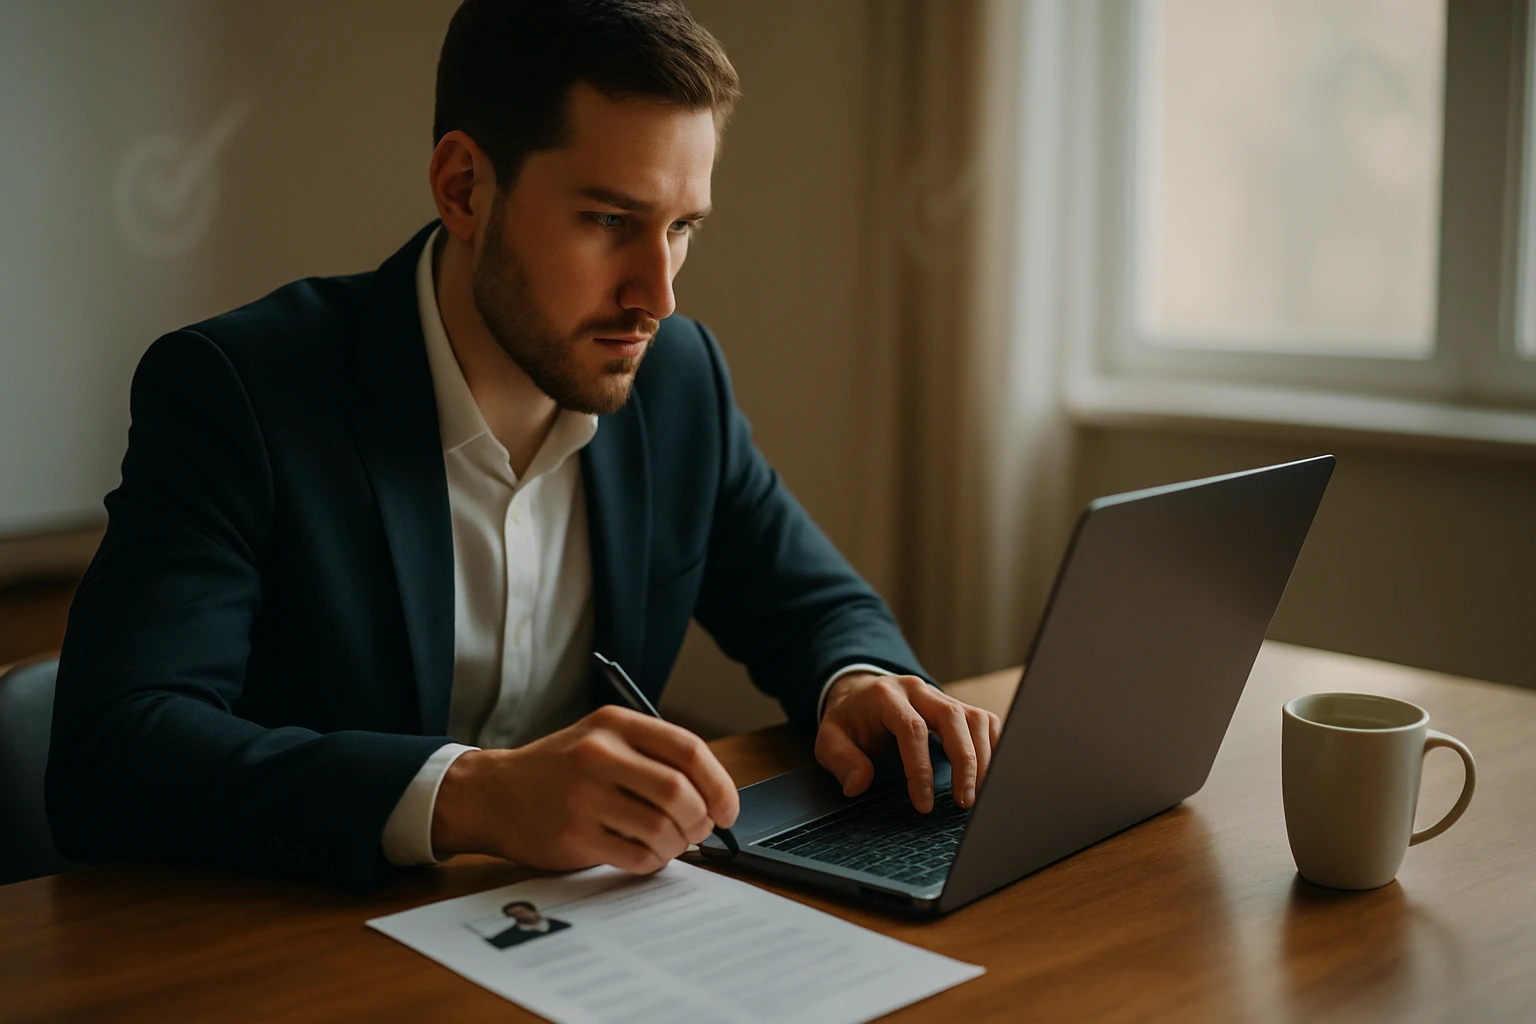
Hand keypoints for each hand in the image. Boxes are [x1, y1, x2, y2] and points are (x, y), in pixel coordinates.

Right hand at [430, 705, 739, 872]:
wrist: (492, 793)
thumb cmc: (559, 771)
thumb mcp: (601, 740)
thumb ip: (651, 757)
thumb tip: (713, 797)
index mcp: (615, 725)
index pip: (688, 750)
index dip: (720, 784)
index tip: (728, 809)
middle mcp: (599, 755)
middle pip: (679, 791)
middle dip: (700, 819)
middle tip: (698, 830)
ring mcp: (584, 796)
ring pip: (661, 827)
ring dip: (677, 845)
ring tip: (670, 844)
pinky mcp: (574, 835)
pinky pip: (636, 856)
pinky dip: (653, 861)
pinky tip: (644, 855)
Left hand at [816, 673, 1001, 811]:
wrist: (861, 694)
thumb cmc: (850, 721)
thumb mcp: (830, 738)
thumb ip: (841, 760)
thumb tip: (857, 785)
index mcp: (886, 696)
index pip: (912, 729)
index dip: (921, 768)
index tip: (923, 804)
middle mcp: (918, 691)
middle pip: (953, 718)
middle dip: (964, 763)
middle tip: (964, 803)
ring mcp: (941, 696)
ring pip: (975, 718)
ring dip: (984, 758)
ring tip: (980, 795)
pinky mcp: (957, 707)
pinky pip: (985, 721)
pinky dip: (994, 746)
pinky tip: (992, 775)